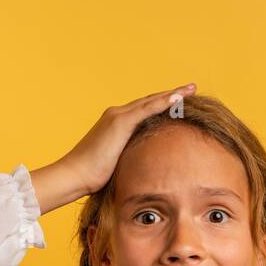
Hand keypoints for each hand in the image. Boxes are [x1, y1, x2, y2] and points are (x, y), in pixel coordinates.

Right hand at [29, 83, 197, 212]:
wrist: (75, 175)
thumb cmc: (91, 177)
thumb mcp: (116, 165)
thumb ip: (129, 160)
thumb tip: (143, 170)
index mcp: (115, 124)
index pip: (143, 111)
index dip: (161, 105)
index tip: (178, 101)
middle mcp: (116, 114)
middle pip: (149, 101)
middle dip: (171, 94)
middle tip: (190, 88)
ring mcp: (118, 116)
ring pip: (151, 101)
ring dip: (172, 94)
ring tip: (191, 89)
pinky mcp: (120, 122)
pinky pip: (147, 108)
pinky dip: (164, 101)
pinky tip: (178, 97)